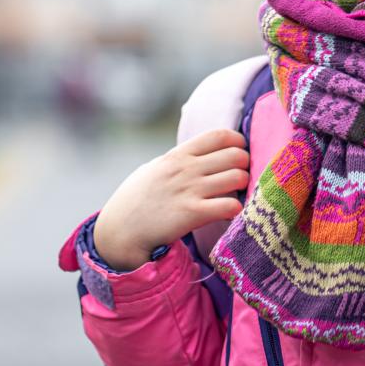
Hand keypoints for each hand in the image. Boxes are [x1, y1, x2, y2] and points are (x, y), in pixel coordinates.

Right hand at [93, 129, 249, 270]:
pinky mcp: (193, 213)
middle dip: (245, 166)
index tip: (238, 154)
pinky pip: (230, 205)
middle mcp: (186, 168)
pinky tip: (229, 213)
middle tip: (240, 178)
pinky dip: (237, 209)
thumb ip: (176, 160)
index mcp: (178, 155)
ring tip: (235, 196)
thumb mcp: (153, 169)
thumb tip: (196, 155)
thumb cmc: (135, 200)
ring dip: (244, 187)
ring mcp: (190, 190)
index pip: (219, 135)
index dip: (237, 142)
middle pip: (236, 155)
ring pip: (238, 177)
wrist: (120, 230)